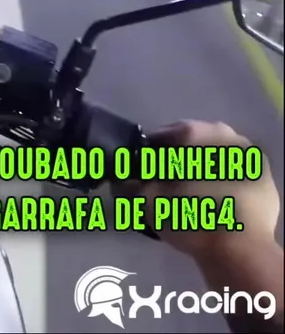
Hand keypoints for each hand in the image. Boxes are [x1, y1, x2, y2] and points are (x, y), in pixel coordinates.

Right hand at [119, 120, 279, 261]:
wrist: (240, 251)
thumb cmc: (189, 216)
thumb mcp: (147, 201)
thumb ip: (128, 184)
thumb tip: (119, 179)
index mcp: (194, 133)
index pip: (161, 135)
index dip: (148, 153)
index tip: (142, 172)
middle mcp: (225, 135)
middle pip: (192, 142)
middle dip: (178, 157)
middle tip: (166, 182)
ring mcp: (249, 156)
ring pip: (215, 155)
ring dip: (202, 167)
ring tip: (191, 192)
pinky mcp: (264, 178)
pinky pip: (235, 173)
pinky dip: (223, 180)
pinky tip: (214, 199)